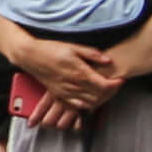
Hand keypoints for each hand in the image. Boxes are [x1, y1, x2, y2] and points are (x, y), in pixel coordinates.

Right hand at [5, 31, 120, 107]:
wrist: (31, 56)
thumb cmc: (51, 49)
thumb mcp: (73, 46)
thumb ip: (92, 54)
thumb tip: (108, 60)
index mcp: (80, 72)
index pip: (104, 85)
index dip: (116, 84)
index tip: (121, 79)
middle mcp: (74, 85)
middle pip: (100, 95)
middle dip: (111, 91)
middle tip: (115, 84)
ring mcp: (66, 92)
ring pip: (90, 102)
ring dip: (100, 98)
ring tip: (104, 90)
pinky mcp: (60, 95)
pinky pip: (78, 105)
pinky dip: (87, 103)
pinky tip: (90, 96)